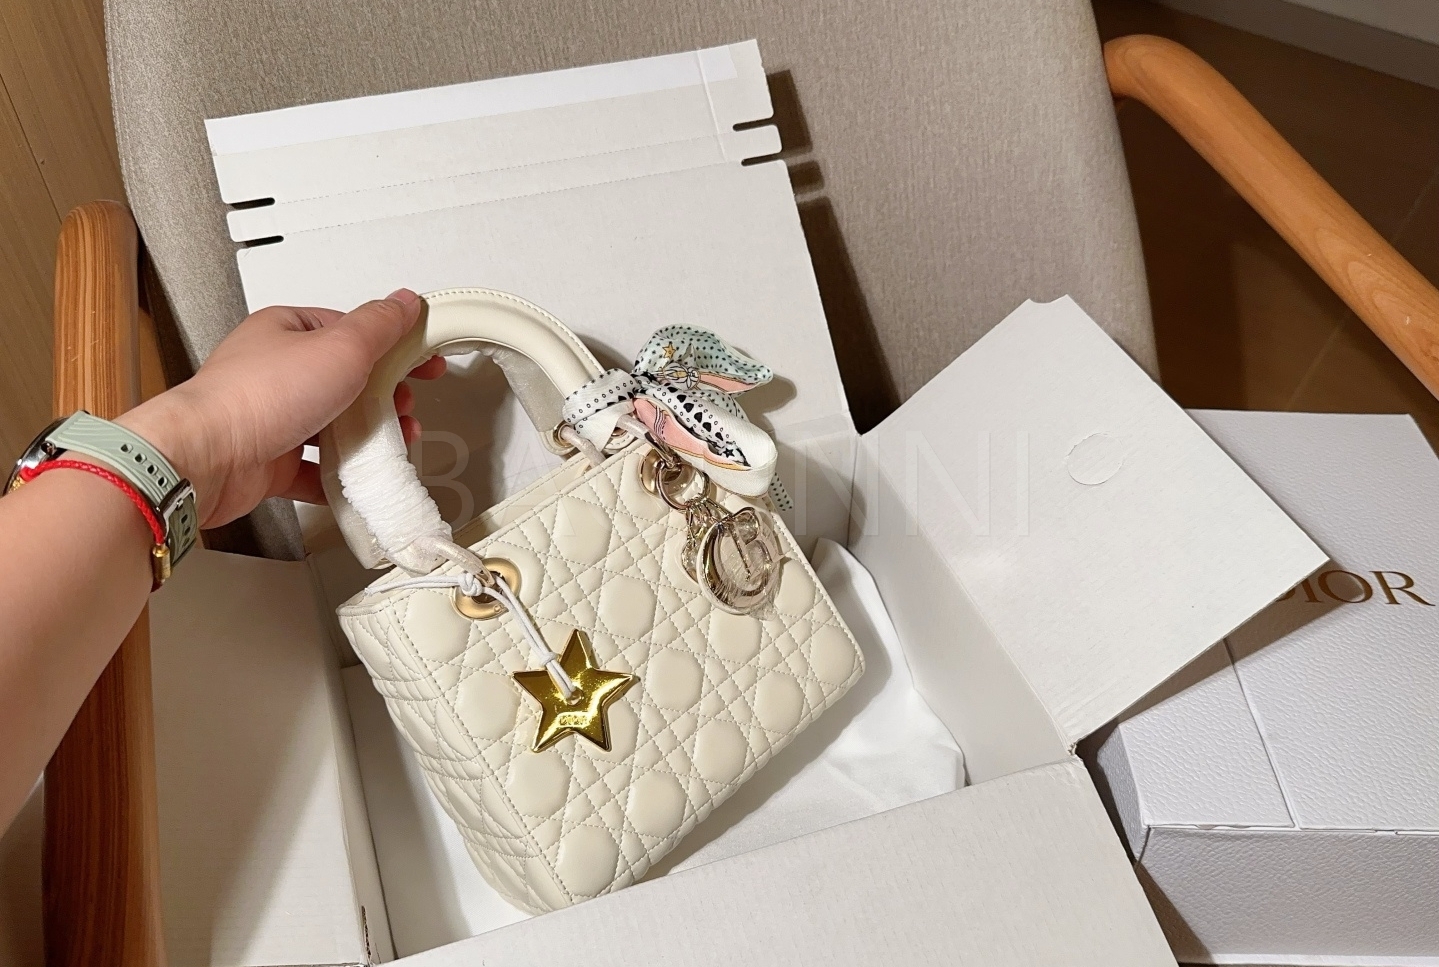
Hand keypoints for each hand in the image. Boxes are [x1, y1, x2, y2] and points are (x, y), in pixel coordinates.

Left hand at [119, 288, 444, 527]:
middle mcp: (276, 371)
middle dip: (385, 398)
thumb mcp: (341, 346)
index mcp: (288, 330)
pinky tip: (358, 477)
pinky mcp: (269, 460)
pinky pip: (314, 469)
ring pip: (333, 426)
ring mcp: (272, 417)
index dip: (395, 347)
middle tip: (406, 407)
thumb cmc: (259, 395)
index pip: (353, 331)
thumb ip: (379, 325)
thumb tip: (404, 302)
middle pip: (346, 381)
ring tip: (390, 443)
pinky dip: (340, 476)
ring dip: (367, 436)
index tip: (425, 363)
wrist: (209, 458)